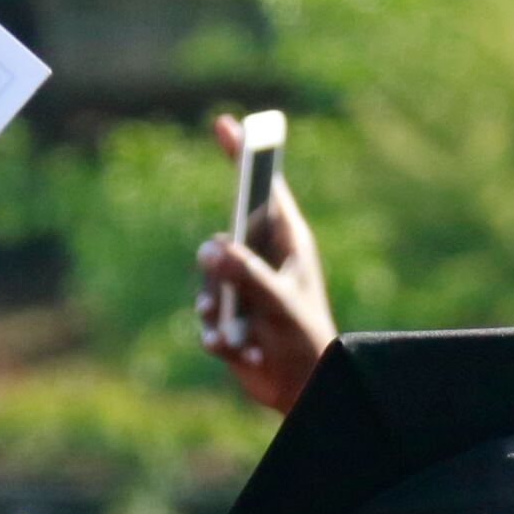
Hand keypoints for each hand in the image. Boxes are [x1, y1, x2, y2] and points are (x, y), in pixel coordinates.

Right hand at [193, 112, 335, 414]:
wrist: (303, 390)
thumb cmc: (306, 340)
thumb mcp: (281, 304)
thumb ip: (247, 276)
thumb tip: (211, 249)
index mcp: (287, 242)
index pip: (262, 189)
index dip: (244, 156)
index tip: (225, 123)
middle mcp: (261, 258)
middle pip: (223, 237)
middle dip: (217, 263)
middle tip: (220, 272)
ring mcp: (241, 287)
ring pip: (207, 280)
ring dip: (216, 310)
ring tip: (231, 332)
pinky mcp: (227, 316)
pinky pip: (206, 317)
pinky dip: (219, 338)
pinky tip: (241, 354)